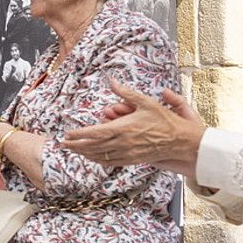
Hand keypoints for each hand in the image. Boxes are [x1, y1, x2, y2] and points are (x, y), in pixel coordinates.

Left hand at [61, 78, 205, 175]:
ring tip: (73, 150)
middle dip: (76, 145)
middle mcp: (123, 143)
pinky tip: (91, 157)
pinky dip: (98, 160)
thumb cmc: (164, 120)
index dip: (79, 135)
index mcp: (123, 128)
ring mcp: (127, 153)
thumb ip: (125, 92)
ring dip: (84, 153)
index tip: (66, 135)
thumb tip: (111, 80)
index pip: (95, 133)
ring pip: (100, 156)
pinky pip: (111, 162)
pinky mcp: (132, 160)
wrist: (180, 140)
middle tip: (63, 144)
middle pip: (93, 146)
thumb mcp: (145, 101)